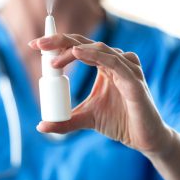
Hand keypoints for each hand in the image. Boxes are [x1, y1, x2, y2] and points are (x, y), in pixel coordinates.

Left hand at [28, 33, 172, 154]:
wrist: (144, 139)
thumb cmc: (118, 122)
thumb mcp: (85, 118)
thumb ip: (65, 121)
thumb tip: (41, 126)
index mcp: (102, 65)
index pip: (76, 47)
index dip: (56, 44)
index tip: (34, 46)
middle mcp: (114, 61)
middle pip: (84, 43)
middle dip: (59, 41)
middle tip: (38, 44)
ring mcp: (126, 68)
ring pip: (98, 49)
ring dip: (72, 51)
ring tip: (52, 61)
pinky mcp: (134, 80)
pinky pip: (114, 62)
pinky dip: (94, 56)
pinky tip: (76, 53)